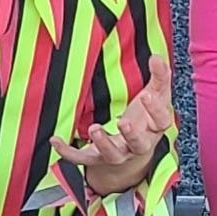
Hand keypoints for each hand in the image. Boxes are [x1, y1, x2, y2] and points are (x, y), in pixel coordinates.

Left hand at [51, 54, 173, 196]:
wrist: (131, 149)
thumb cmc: (145, 117)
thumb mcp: (155, 96)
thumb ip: (160, 77)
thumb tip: (158, 56)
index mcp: (154, 128)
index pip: (161, 122)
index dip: (155, 110)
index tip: (147, 95)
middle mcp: (138, 144)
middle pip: (139, 144)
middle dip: (132, 134)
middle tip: (123, 121)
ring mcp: (118, 153)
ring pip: (113, 155)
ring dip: (103, 143)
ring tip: (95, 128)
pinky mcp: (97, 158)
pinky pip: (83, 159)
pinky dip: (68, 152)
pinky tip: (55, 140)